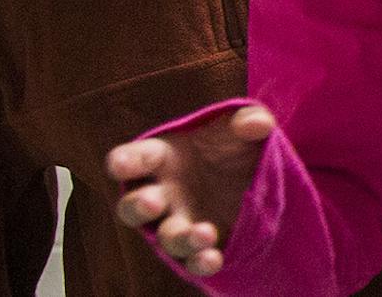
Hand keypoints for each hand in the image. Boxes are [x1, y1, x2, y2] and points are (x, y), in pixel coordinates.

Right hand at [108, 102, 276, 277]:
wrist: (259, 179)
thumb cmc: (236, 144)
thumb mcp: (246, 124)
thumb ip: (251, 118)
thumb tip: (255, 125)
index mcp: (163, 157)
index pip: (134, 158)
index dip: (124, 161)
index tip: (121, 164)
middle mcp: (162, 193)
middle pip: (132, 207)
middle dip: (138, 206)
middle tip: (153, 201)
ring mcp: (178, 222)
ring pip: (165, 237)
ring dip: (180, 238)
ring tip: (204, 233)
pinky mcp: (198, 247)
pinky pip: (192, 260)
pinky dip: (200, 262)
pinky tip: (213, 259)